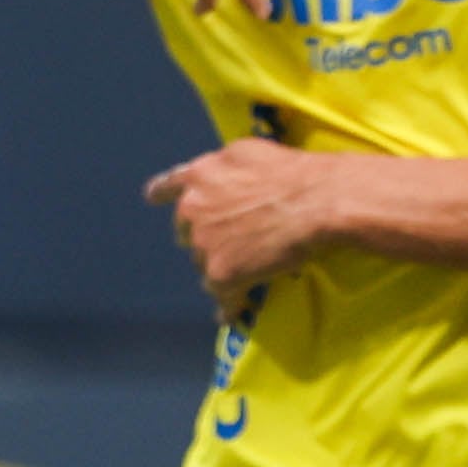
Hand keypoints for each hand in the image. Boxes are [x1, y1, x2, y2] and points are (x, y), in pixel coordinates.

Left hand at [143, 140, 341, 308]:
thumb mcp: (248, 152)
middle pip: (188, 232)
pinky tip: (230, 314)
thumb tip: (222, 176)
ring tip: (244, 271)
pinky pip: (220, 295)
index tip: (153, 197)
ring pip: (203, 263)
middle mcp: (192, 209)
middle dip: (204, 237)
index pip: (169, 186)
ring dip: (220, 267)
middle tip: (230, 242)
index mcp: (198, 177)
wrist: (314, 201)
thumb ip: (225, 167)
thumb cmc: (292, 172)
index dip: (162, 193)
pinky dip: (227, 305)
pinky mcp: (221, 272)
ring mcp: (204, 243)